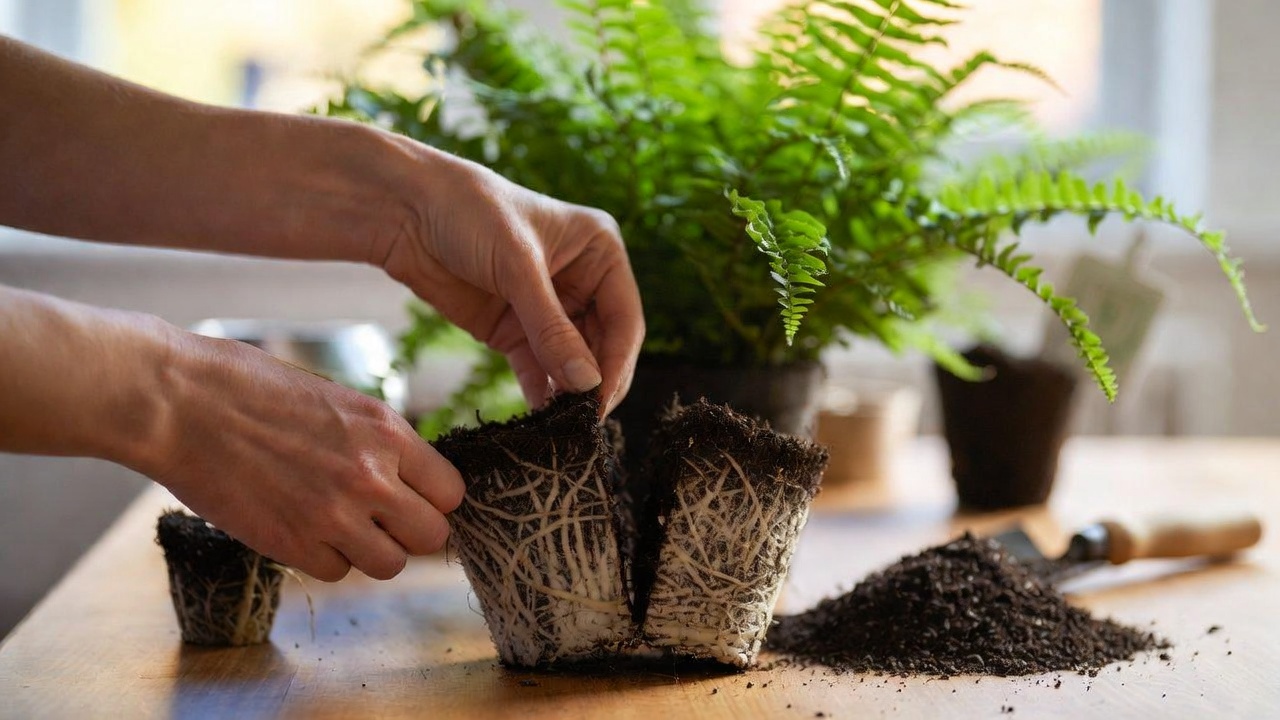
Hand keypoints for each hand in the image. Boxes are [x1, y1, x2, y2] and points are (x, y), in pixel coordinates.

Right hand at [145, 331, 464, 580]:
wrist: (181, 403)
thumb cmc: (251, 388)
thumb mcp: (337, 400)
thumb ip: (377, 441)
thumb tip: (405, 475)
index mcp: (387, 431)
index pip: (451, 492)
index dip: (433, 499)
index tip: (412, 497)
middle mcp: (372, 476)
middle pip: (432, 536)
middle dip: (410, 531)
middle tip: (380, 518)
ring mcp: (334, 515)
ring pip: (390, 564)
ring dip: (370, 551)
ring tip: (340, 526)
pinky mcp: (292, 544)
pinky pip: (337, 572)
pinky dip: (323, 558)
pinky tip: (300, 528)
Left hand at [377, 145, 644, 414]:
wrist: (404, 211)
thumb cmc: (470, 213)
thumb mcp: (517, 268)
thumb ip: (552, 329)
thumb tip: (588, 385)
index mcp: (601, 252)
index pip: (624, 319)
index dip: (616, 364)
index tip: (601, 402)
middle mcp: (583, 281)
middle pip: (603, 346)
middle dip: (594, 383)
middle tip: (584, 423)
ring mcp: (549, 309)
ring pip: (572, 362)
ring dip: (569, 393)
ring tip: (562, 427)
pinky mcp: (514, 330)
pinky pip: (538, 370)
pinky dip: (540, 393)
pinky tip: (540, 418)